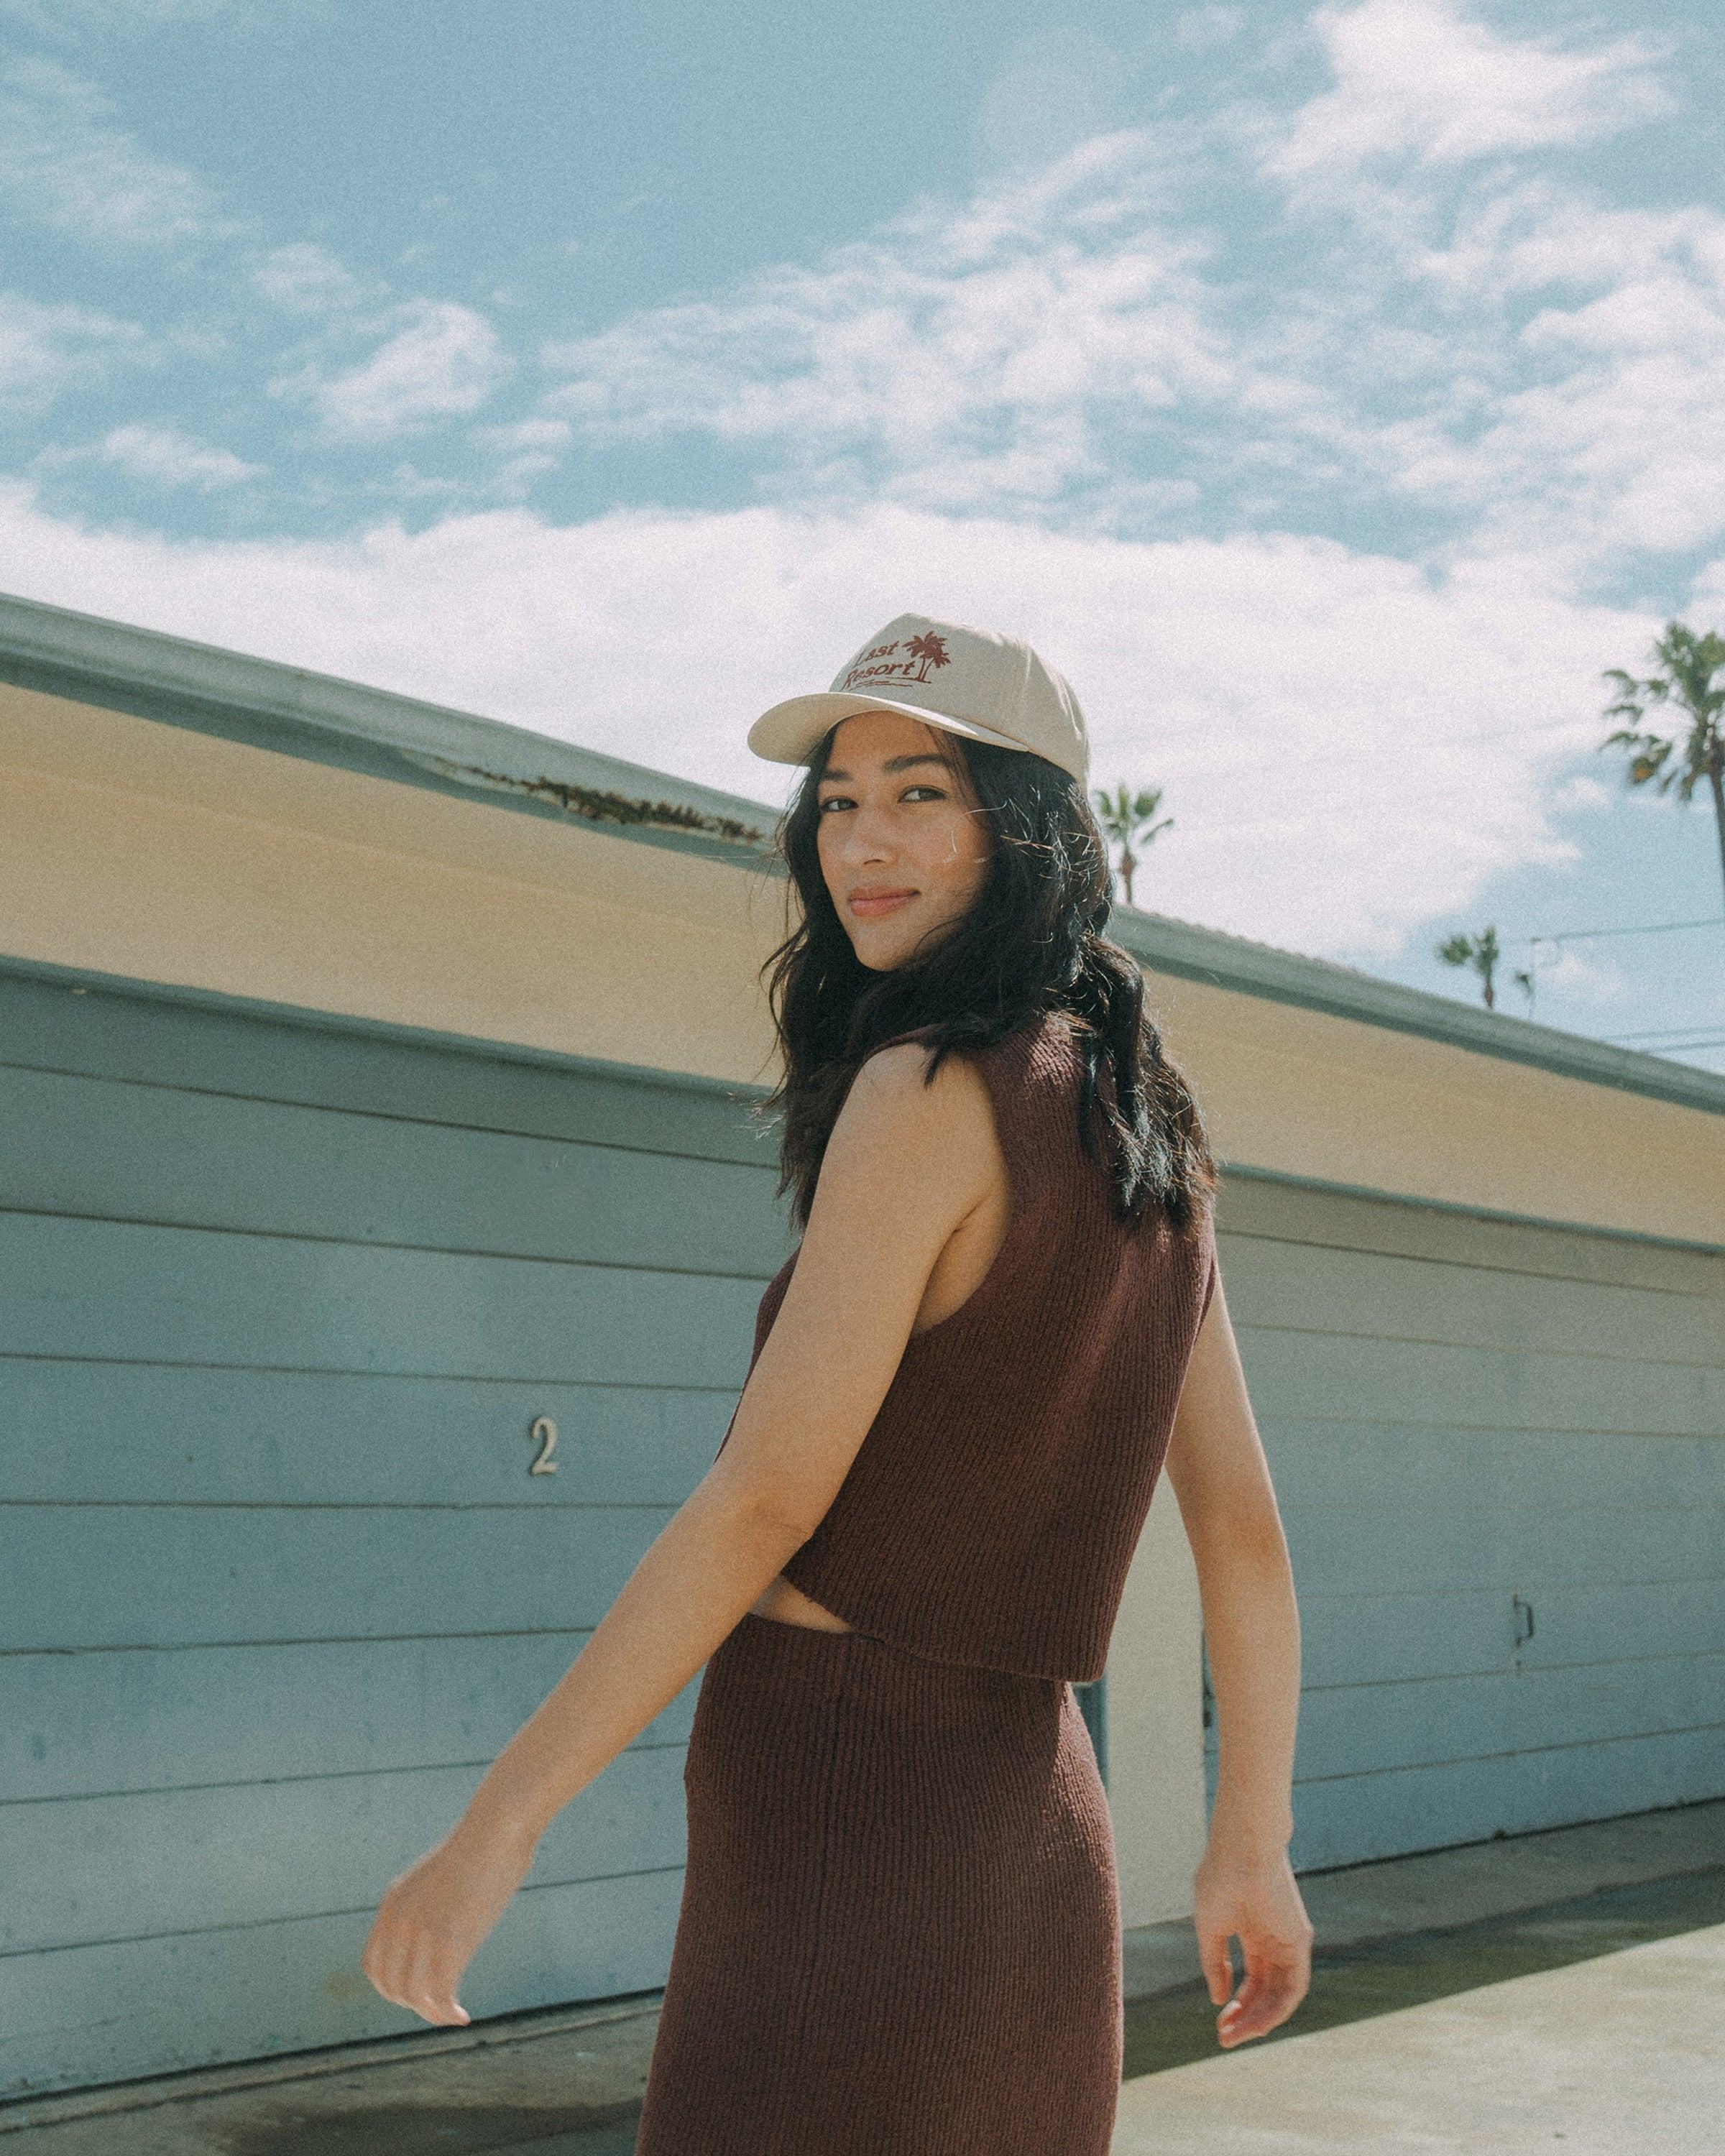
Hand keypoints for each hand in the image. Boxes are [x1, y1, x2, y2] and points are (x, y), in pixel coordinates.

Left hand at [361, 1814, 539, 2025]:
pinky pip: (439, 1995)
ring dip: (431, 2014)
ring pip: (413, 1996)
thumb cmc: (483, 1845)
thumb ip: (435, 1900)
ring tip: (452, 2015)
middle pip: (390, 1986)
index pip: (374, 1965)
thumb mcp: (444, 1876)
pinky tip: (464, 2017)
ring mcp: (421, 1933)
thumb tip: (451, 1913)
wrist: (496, 1828)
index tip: (418, 1994)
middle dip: (413, 2004)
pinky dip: (448, 2014)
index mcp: (394, 1903)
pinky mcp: (447, 1942)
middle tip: (439, 2008)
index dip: (392, 1987)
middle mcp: (399, 1922)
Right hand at [1192, 1835, 1312, 2047]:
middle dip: (1245, 2017)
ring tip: (1235, 2036)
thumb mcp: (1210, 1928)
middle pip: (1265, 1990)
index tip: (1218, 2021)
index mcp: (1253, 1930)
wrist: (1242, 1851)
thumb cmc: (1221, 1879)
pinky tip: (1257, 2023)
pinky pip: (1293, 1987)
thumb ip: (1215, 1963)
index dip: (1235, 2002)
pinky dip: (1277, 2009)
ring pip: (1279, 1994)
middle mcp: (1273, 1939)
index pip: (1251, 1977)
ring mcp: (1288, 1942)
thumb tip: (1219, 1999)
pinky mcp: (1299, 1943)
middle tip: (1224, 2038)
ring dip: (1259, 2020)